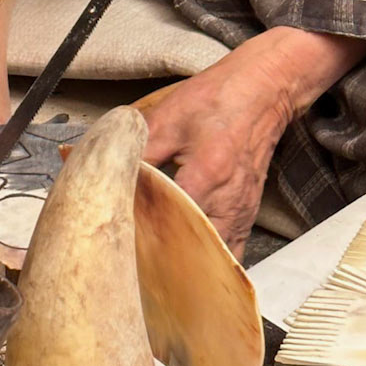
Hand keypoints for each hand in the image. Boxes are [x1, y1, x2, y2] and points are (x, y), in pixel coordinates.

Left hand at [141, 27, 365, 255]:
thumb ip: (137, 151)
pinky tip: (191, 264)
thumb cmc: (216, 102)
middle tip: (138, 269)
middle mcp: (227, 203)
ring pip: (215, 263)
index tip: (120, 242)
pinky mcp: (247, 215)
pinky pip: (230, 254)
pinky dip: (210, 264)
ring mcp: (241, 213)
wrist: (261, 92)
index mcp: (204, 178)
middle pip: (194, 255)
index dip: (142, 237)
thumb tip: (105, 172)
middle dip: (166, 266)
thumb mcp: (167, 119)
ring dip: (190, 270)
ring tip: (162, 273)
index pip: (168, 224)